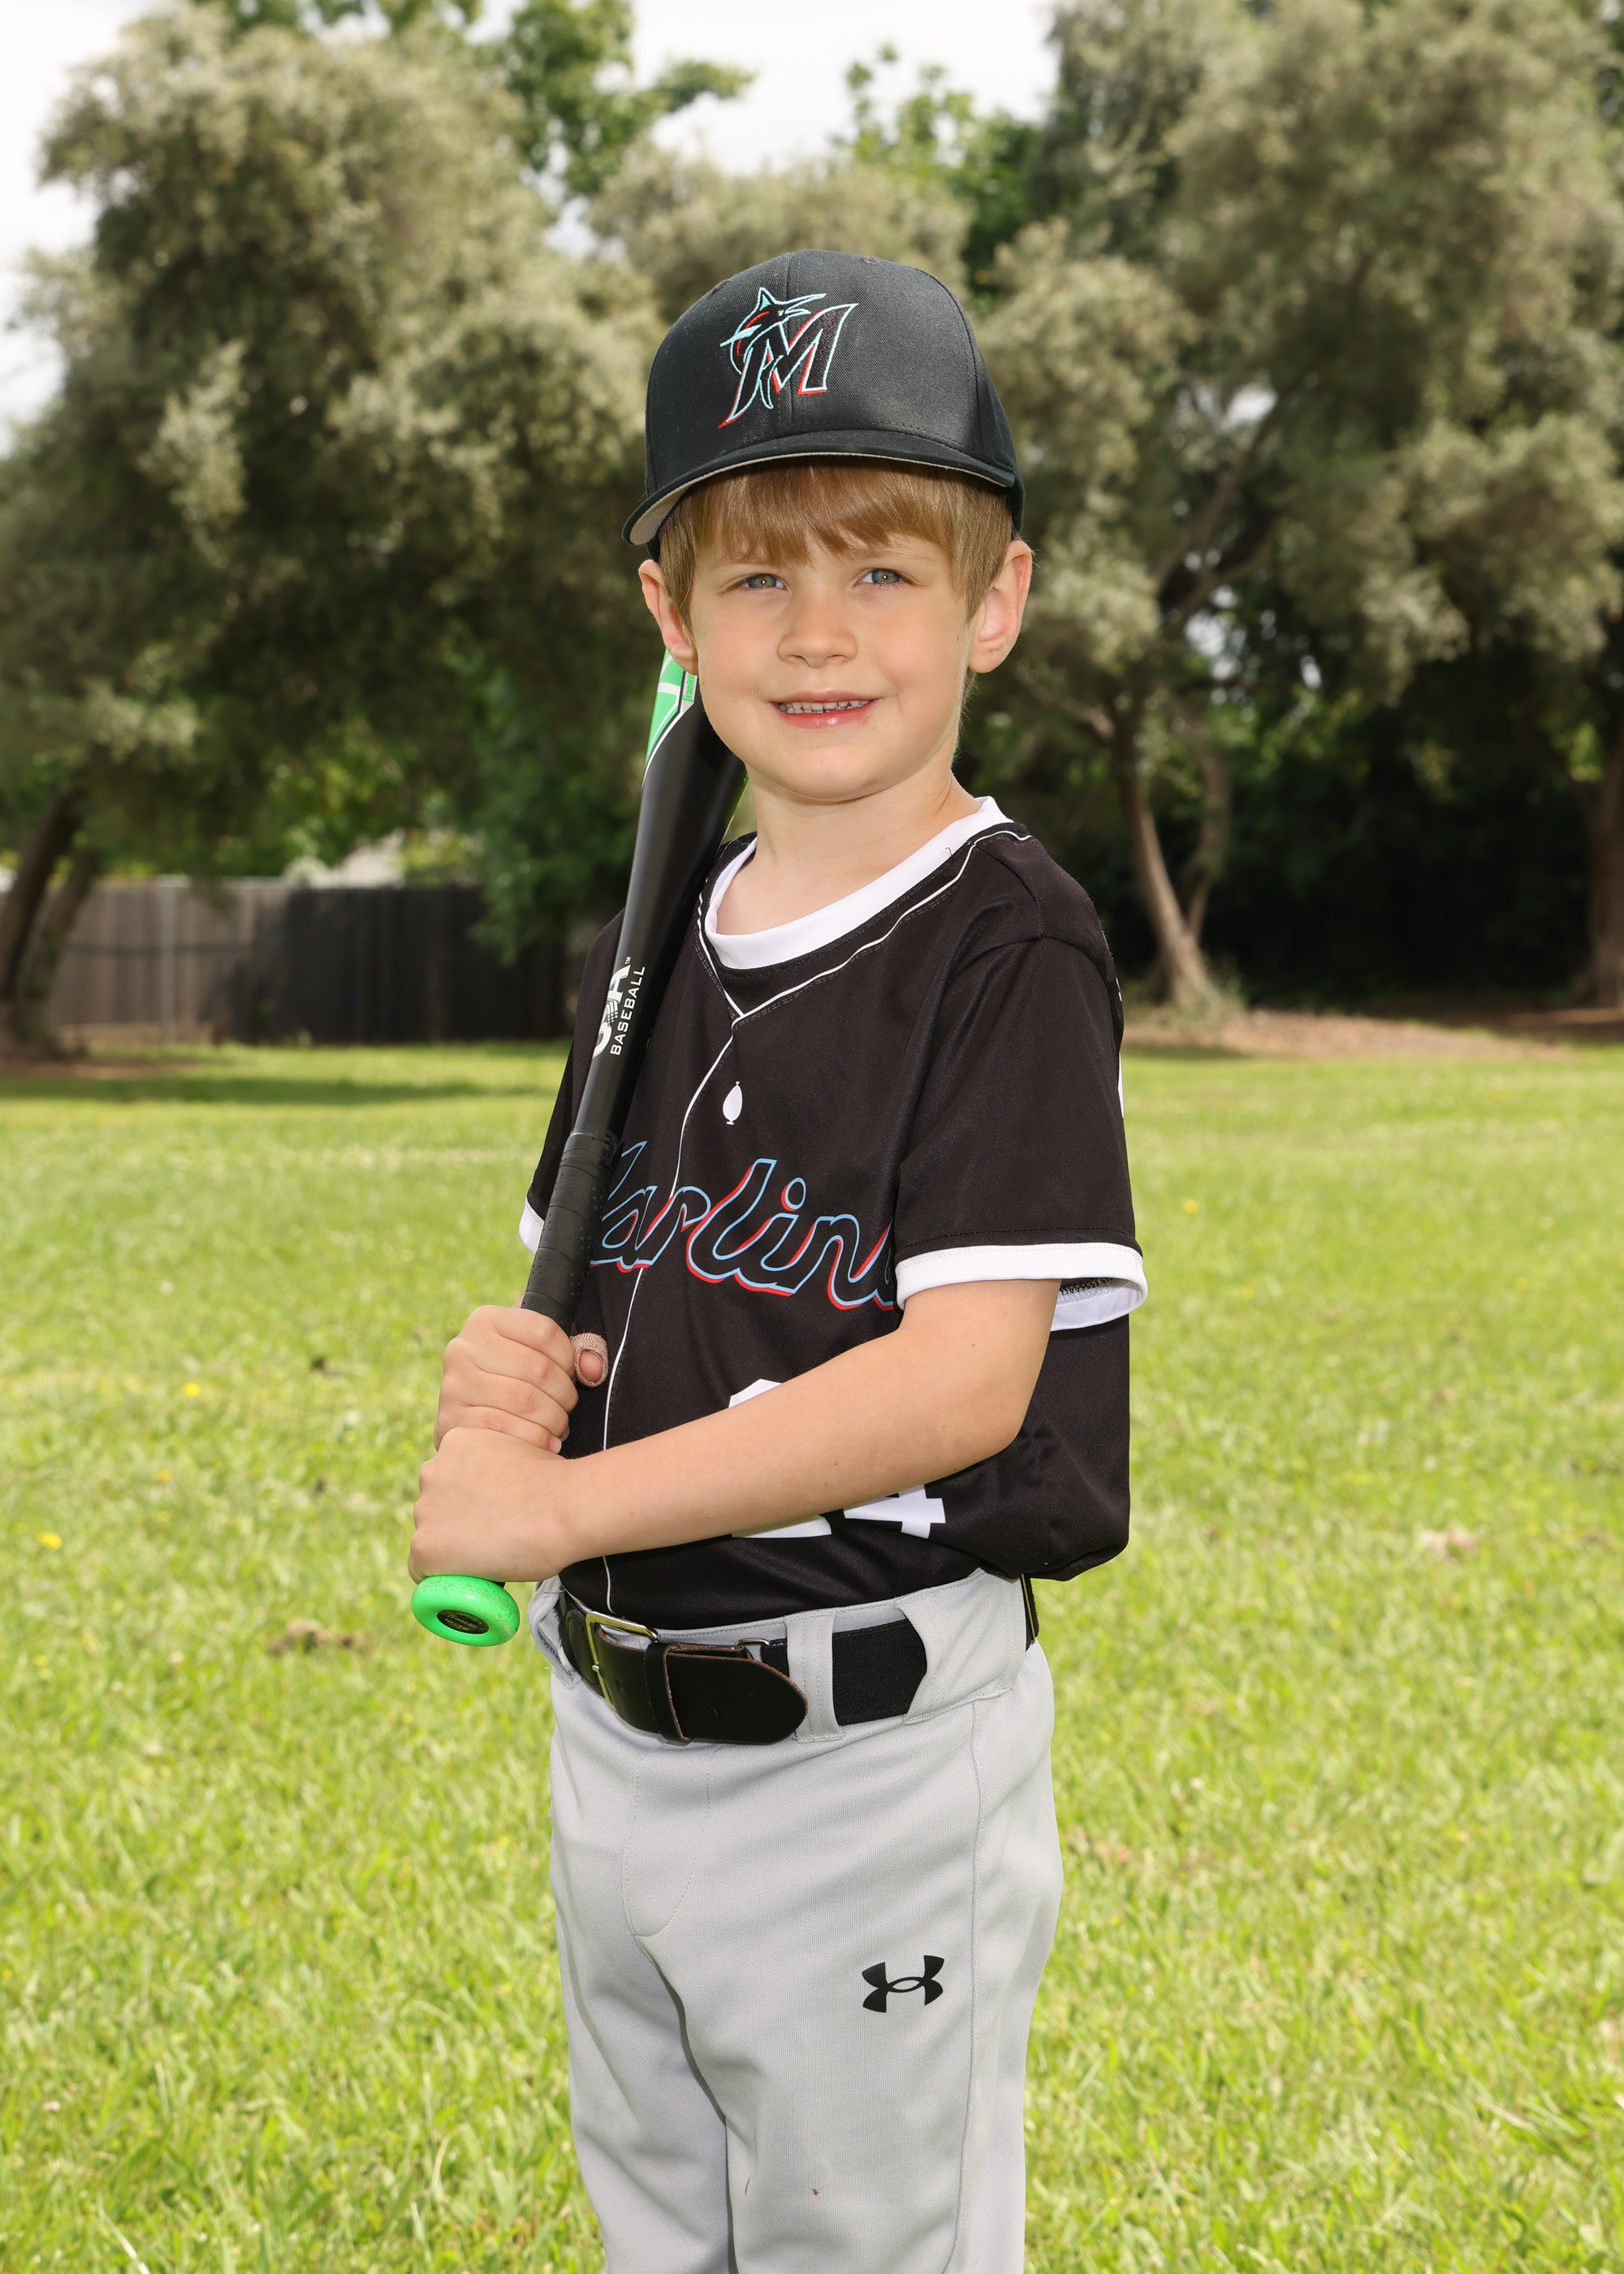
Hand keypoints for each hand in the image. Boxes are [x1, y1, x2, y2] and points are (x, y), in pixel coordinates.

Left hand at [411, 1426, 579, 1583]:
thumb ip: (499, 1467)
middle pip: (435, 1507)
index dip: (471, 1500)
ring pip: (430, 1539)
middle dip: (457, 1522)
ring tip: (491, 1554)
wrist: (563, 1508)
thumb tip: (504, 1490)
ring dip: (452, 1549)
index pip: (449, 1479)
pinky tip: (472, 1575)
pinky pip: (423, 1571)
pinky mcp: (424, 1547)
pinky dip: (444, 1576)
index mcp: (455, 1441)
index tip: (492, 1512)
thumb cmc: (557, 1483)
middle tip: (493, 1535)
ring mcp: (425, 1510)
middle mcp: (431, 1471)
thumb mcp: (521, 1453)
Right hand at [435, 1306, 607, 1449]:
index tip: (573, 1373)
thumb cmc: (514, 1381)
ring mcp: (453, 1384)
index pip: (544, 1330)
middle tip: (567, 1408)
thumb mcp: (541, 1355)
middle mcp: (462, 1347)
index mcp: (486, 1320)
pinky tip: (546, 1445)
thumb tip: (593, 1369)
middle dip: (565, 1394)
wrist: (471, 1420)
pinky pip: (505, 1429)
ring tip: (558, 1426)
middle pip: (538, 1369)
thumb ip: (576, 1353)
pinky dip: (535, 1440)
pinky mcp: (450, 1419)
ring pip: (525, 1401)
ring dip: (554, 1420)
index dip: (569, 1357)